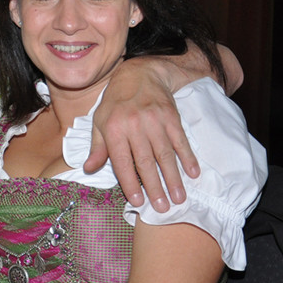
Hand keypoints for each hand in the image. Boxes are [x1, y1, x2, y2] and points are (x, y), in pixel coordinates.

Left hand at [87, 57, 197, 211]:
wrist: (139, 74)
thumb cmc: (115, 103)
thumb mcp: (100, 122)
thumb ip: (97, 147)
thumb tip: (89, 168)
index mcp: (114, 128)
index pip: (122, 161)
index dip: (130, 183)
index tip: (138, 202)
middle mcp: (134, 125)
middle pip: (145, 161)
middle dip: (154, 187)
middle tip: (162, 208)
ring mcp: (154, 120)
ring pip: (165, 154)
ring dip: (173, 178)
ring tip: (179, 198)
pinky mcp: (171, 116)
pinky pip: (180, 140)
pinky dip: (188, 157)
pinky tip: (193, 173)